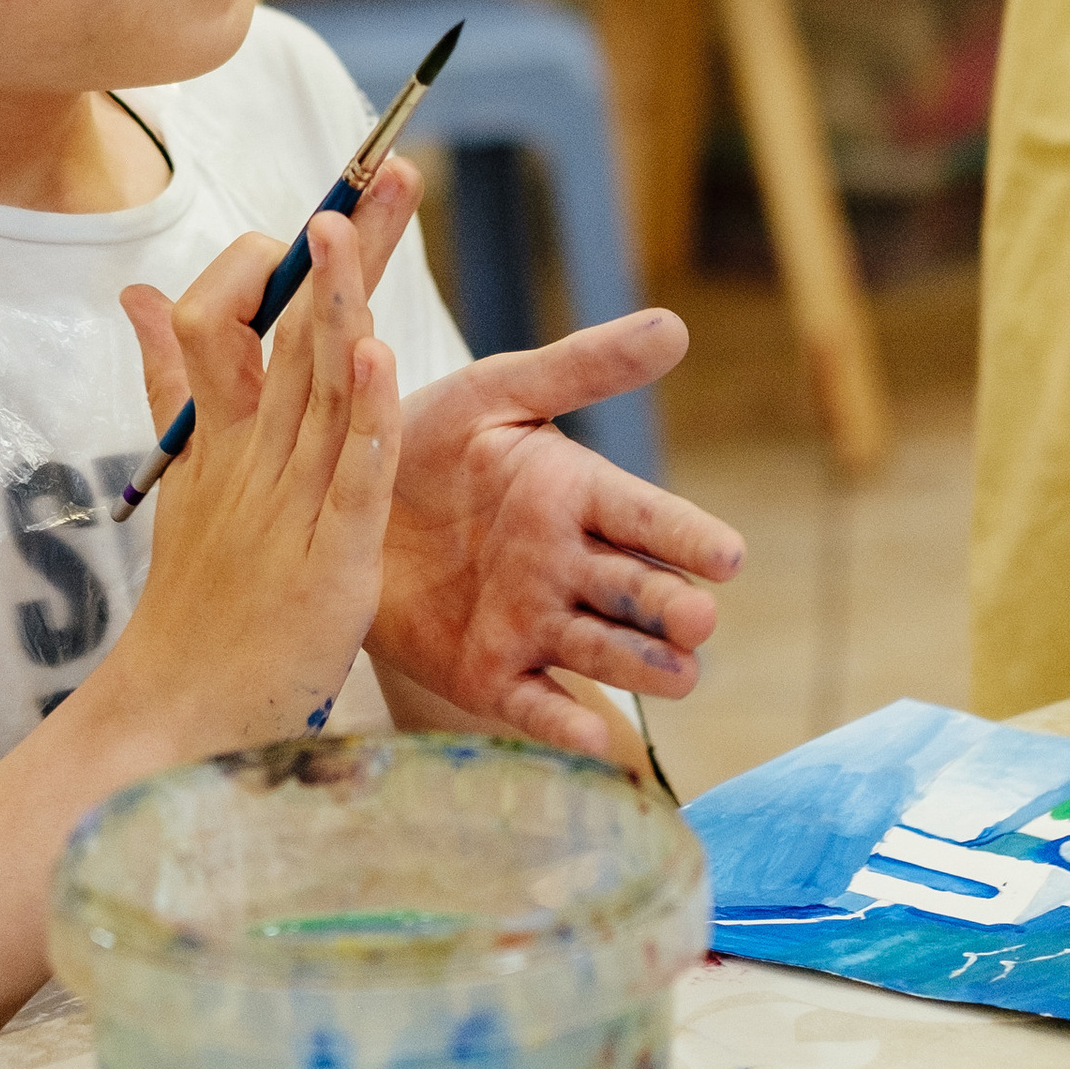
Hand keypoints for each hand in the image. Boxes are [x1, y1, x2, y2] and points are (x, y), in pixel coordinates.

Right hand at [107, 200, 400, 756]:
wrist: (167, 717)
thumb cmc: (190, 607)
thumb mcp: (182, 480)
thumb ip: (168, 384)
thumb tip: (134, 293)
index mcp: (222, 435)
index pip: (235, 315)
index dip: (276, 255)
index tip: (323, 206)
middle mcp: (252, 455)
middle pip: (290, 325)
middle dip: (339, 243)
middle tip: (385, 164)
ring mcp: (288, 505)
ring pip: (320, 383)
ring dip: (347, 296)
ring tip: (367, 219)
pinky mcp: (328, 562)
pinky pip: (351, 478)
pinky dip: (369, 417)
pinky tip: (385, 358)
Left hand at [367, 312, 745, 760]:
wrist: (341, 502)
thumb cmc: (426, 439)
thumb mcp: (494, 394)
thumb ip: (579, 367)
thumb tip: (675, 325)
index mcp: (577, 496)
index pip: (647, 516)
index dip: (686, 535)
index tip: (728, 554)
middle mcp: (569, 567)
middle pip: (637, 592)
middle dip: (671, 606)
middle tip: (698, 616)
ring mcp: (534, 625)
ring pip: (605, 650)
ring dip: (643, 664)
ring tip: (680, 672)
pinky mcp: (492, 675)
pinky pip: (535, 704)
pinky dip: (565, 725)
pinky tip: (596, 743)